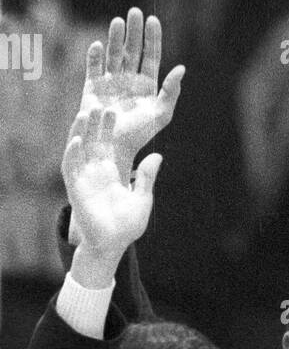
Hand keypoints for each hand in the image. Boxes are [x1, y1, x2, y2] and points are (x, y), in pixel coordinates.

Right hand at [62, 108, 161, 286]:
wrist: (112, 244)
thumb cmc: (127, 225)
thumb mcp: (143, 198)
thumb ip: (147, 177)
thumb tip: (158, 156)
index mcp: (110, 172)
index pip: (108, 144)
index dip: (110, 128)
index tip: (116, 110)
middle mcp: (94, 171)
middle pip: (93, 141)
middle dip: (96, 124)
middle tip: (102, 104)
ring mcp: (83, 178)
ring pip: (79, 149)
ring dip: (81, 131)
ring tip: (85, 113)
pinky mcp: (74, 187)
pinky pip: (71, 166)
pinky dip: (73, 153)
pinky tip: (78, 140)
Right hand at [75, 9, 183, 184]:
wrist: (116, 148)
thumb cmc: (141, 134)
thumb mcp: (161, 114)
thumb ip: (172, 92)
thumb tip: (182, 69)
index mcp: (147, 84)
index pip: (151, 55)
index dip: (152, 38)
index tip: (153, 19)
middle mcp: (129, 79)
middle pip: (132, 49)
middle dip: (134, 31)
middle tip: (135, 12)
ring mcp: (110, 81)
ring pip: (114, 53)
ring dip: (115, 37)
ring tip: (118, 21)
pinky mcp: (92, 86)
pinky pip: (93, 67)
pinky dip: (94, 56)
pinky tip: (98, 45)